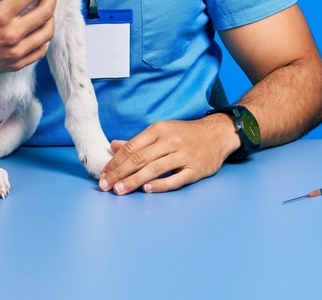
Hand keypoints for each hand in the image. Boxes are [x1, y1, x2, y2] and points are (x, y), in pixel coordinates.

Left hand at [97, 116, 237, 193]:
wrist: (217, 134)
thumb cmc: (185, 134)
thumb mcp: (161, 131)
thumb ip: (137, 141)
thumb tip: (113, 146)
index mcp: (159, 130)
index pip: (132, 147)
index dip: (115, 162)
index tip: (103, 174)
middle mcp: (170, 141)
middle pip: (140, 158)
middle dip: (120, 173)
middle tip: (106, 186)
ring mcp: (183, 155)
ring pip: (154, 169)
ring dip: (134, 180)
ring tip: (119, 190)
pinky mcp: (195, 169)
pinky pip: (175, 179)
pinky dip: (160, 184)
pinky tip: (147, 189)